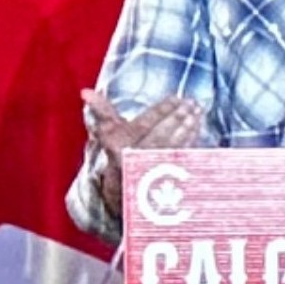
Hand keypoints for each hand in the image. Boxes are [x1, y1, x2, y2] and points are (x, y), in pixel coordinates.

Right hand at [82, 90, 203, 216]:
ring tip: (197, 112)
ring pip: (173, 146)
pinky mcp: (166, 178)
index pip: (144, 124)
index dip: (161, 110)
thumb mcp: (109, 134)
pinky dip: (192, 141)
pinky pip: (181, 158)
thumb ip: (102, 112)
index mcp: (120, 146)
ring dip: (188, 128)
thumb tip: (86, 92)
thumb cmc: (119, 154)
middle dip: (178, 118)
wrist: (123, 191)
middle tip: (191, 103)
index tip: (176, 98)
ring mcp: (152, 171)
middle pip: (161, 135)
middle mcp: (135, 159)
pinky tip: (198, 128)